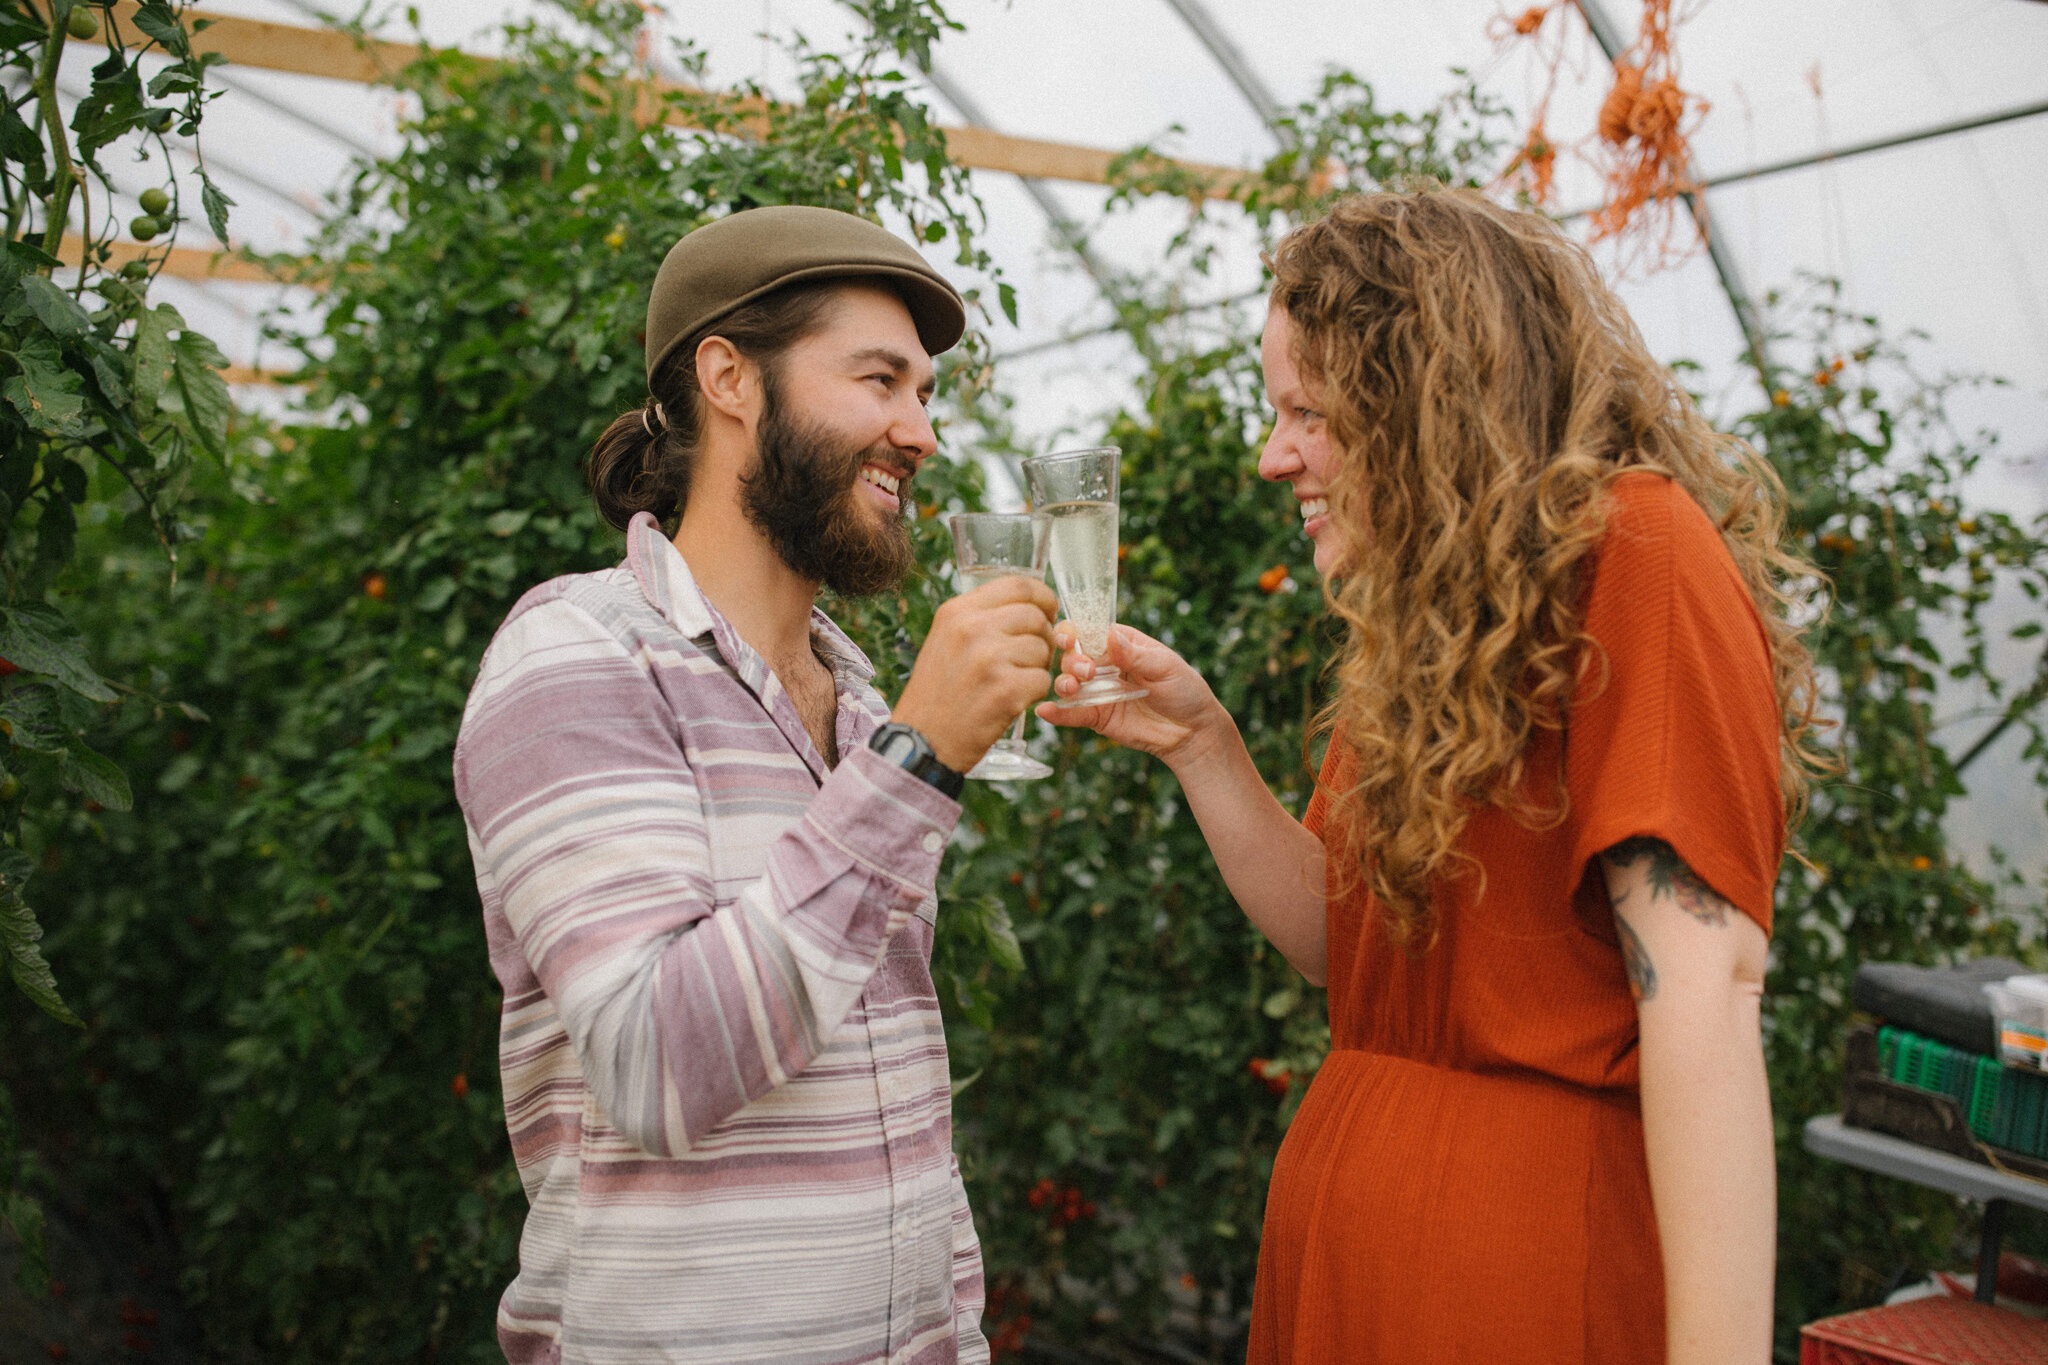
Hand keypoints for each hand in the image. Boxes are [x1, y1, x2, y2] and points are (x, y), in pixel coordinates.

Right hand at [892, 576, 1057, 773]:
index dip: (1043, 596)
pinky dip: (1034, 693)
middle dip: (1044, 637)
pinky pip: (1042, 680)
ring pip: (1043, 649)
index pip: (1019, 584)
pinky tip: (1011, 700)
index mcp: (958, 612)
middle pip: (1036, 617)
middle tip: (1030, 658)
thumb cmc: (937, 694)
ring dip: (1037, 668)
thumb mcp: (946, 641)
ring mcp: (990, 658)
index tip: (1048, 611)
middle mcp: (972, 628)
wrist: (922, 742)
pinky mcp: (1006, 689)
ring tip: (1011, 682)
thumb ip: (982, 621)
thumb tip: (1034, 610)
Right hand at [1034, 623, 1228, 766]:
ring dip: (1063, 682)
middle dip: (1071, 660)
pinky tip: (1045, 711)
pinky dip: (1057, 712)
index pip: (1091, 630)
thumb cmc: (1185, 691)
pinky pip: (1073, 713)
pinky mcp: (1097, 716)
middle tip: (1086, 671)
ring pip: (1068, 682)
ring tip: (1072, 688)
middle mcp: (1105, 665)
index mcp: (1122, 644)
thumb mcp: (1166, 667)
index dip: (1076, 631)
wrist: (1193, 732)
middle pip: (1073, 655)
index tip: (1071, 638)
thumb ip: (1136, 655)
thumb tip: (1111, 636)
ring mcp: (1099, 690)